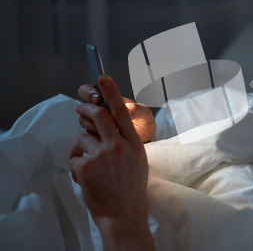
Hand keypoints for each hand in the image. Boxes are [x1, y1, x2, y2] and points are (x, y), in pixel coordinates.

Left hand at [70, 75, 153, 249]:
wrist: (124, 214)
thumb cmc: (131, 187)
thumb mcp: (138, 159)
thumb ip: (125, 140)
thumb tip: (107, 124)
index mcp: (134, 143)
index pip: (122, 111)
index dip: (111, 93)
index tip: (102, 78)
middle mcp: (119, 146)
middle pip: (99, 116)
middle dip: (85, 108)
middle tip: (79, 108)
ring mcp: (102, 156)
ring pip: (83, 137)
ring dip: (82, 146)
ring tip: (90, 163)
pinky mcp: (86, 166)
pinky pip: (75, 155)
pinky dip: (77, 164)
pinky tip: (86, 176)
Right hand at [78, 84, 155, 142]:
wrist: (143, 142)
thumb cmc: (143, 124)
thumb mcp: (144, 114)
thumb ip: (136, 109)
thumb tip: (127, 108)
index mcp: (109, 100)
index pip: (91, 90)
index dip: (90, 92)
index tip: (98, 98)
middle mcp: (99, 110)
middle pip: (82, 106)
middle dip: (88, 109)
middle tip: (99, 113)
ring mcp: (95, 124)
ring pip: (84, 120)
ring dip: (94, 123)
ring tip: (111, 128)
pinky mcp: (95, 138)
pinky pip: (88, 136)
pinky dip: (95, 136)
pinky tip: (107, 138)